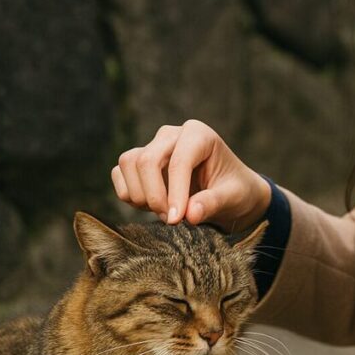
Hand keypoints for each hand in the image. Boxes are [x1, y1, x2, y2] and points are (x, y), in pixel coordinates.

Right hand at [112, 119, 270, 233]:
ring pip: (129, 164)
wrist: (228, 192)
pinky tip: (150, 206)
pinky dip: (129, 193)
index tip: (176, 220)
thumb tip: (190, 214)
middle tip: (172, 220)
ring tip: (165, 213)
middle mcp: (172, 135)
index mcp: (199, 134)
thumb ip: (213, 203)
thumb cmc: (234, 190)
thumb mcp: (233, 197)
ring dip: (141, 195)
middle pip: (147, 160)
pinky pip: (119, 173)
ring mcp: (153, 145)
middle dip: (155, 196)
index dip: (174, 192)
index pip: (179, 161)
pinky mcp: (139, 161)